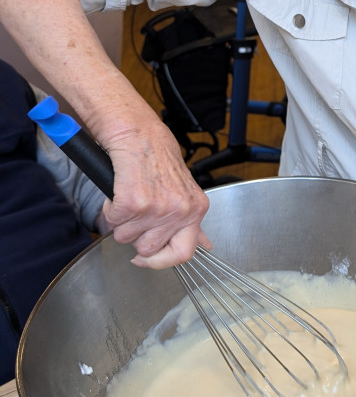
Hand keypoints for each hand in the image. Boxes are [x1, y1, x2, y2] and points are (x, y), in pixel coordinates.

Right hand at [98, 120, 209, 268]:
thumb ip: (192, 221)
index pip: (184, 253)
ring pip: (126, 237)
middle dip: (136, 234)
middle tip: (138, 211)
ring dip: (122, 220)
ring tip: (131, 195)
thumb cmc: (158, 158)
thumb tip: (204, 245)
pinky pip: (112, 221)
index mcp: (196, 209)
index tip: (145, 259)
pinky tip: (121, 190)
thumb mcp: (185, 191)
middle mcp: (179, 211)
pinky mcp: (132, 203)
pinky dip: (110, 207)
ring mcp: (156, 208)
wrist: (138, 134)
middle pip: (148, 249)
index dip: (161, 262)